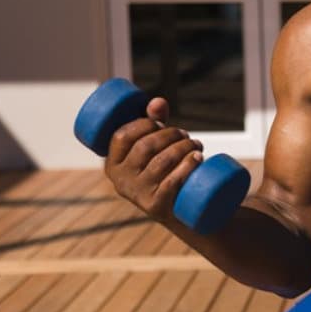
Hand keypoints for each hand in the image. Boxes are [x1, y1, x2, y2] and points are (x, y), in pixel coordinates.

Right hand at [103, 96, 204, 222]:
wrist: (178, 209)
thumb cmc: (163, 170)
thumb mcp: (153, 148)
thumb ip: (153, 121)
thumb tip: (158, 102)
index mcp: (113, 164)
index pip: (121, 136)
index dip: (142, 123)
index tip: (162, 122)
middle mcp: (121, 181)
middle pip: (145, 147)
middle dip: (170, 134)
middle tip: (186, 135)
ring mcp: (138, 195)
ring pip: (161, 162)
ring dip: (183, 147)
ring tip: (196, 145)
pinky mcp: (156, 206)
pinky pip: (171, 182)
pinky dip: (187, 167)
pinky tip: (197, 158)